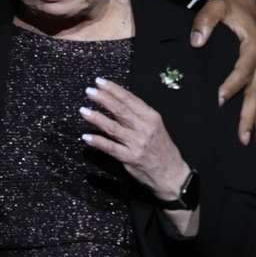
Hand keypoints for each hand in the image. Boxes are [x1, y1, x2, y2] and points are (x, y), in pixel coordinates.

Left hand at [79, 77, 189, 200]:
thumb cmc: (161, 148)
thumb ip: (139, 115)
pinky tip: (86, 137)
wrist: (171, 174)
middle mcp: (144, 128)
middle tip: (89, 91)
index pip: (130, 99)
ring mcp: (136, 143)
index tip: (100, 82)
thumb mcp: (155, 126)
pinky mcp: (129, 158)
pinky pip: (110, 148)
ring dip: (96, 118)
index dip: (113, 89)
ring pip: (113, 127)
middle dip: (103, 99)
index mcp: (151, 117)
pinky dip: (98, 141)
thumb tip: (116, 101)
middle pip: (120, 110)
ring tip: (83, 110)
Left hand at [189, 0, 255, 153]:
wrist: (243, 1)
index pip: (244, 70)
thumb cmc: (227, 6)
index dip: (233, 84)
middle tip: (242, 137)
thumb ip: (204, 21)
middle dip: (249, 116)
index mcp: (254, 46)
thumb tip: (195, 41)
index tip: (219, 99)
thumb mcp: (215, 6)